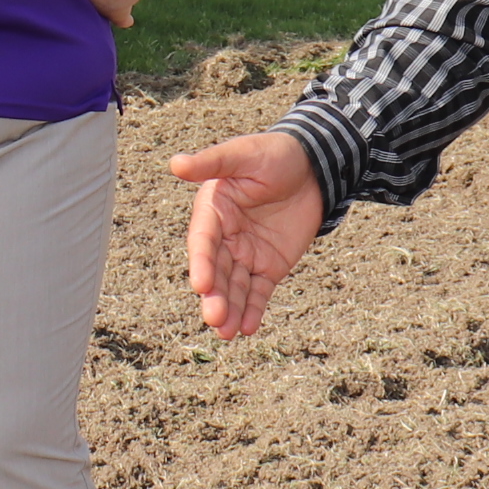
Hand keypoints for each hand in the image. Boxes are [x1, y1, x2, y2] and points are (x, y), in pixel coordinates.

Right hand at [168, 130, 324, 338]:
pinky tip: (247, 328)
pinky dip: (252, 310)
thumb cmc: (273, 154)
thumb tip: (175, 163)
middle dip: (214, 296)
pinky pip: (258, 292)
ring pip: (234, 287)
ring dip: (229, 309)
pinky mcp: (269, 266)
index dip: (201, 262)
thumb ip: (212, 162)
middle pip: (216, 270)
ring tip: (227, 333)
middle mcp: (225, 237)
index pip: (203, 241)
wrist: (314, 167)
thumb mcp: (243, 155)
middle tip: (214, 319)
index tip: (201, 284)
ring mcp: (246, 254)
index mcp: (213, 211)